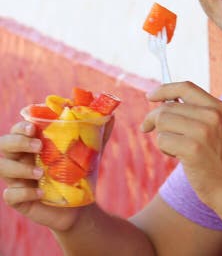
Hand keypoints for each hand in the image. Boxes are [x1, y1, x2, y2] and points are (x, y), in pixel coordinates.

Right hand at [0, 118, 114, 231]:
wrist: (79, 206)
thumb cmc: (79, 173)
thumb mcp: (90, 152)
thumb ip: (98, 133)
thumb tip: (112, 114)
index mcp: (33, 145)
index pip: (17, 130)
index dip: (20, 127)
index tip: (33, 127)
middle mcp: (21, 160)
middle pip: (4, 145)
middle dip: (17, 142)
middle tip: (38, 146)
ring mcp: (17, 180)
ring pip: (2, 168)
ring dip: (20, 168)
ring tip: (41, 172)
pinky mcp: (19, 200)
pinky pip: (10, 194)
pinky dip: (24, 192)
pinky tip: (42, 193)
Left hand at [141, 81, 221, 207]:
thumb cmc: (216, 158)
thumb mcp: (215, 128)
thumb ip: (195, 112)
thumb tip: (162, 101)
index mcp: (219, 107)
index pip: (186, 87)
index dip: (164, 89)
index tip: (151, 96)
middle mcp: (212, 116)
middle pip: (168, 107)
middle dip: (153, 118)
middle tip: (147, 128)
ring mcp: (203, 132)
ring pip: (162, 122)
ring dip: (161, 136)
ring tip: (175, 148)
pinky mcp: (192, 149)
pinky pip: (162, 140)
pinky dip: (164, 149)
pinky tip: (178, 157)